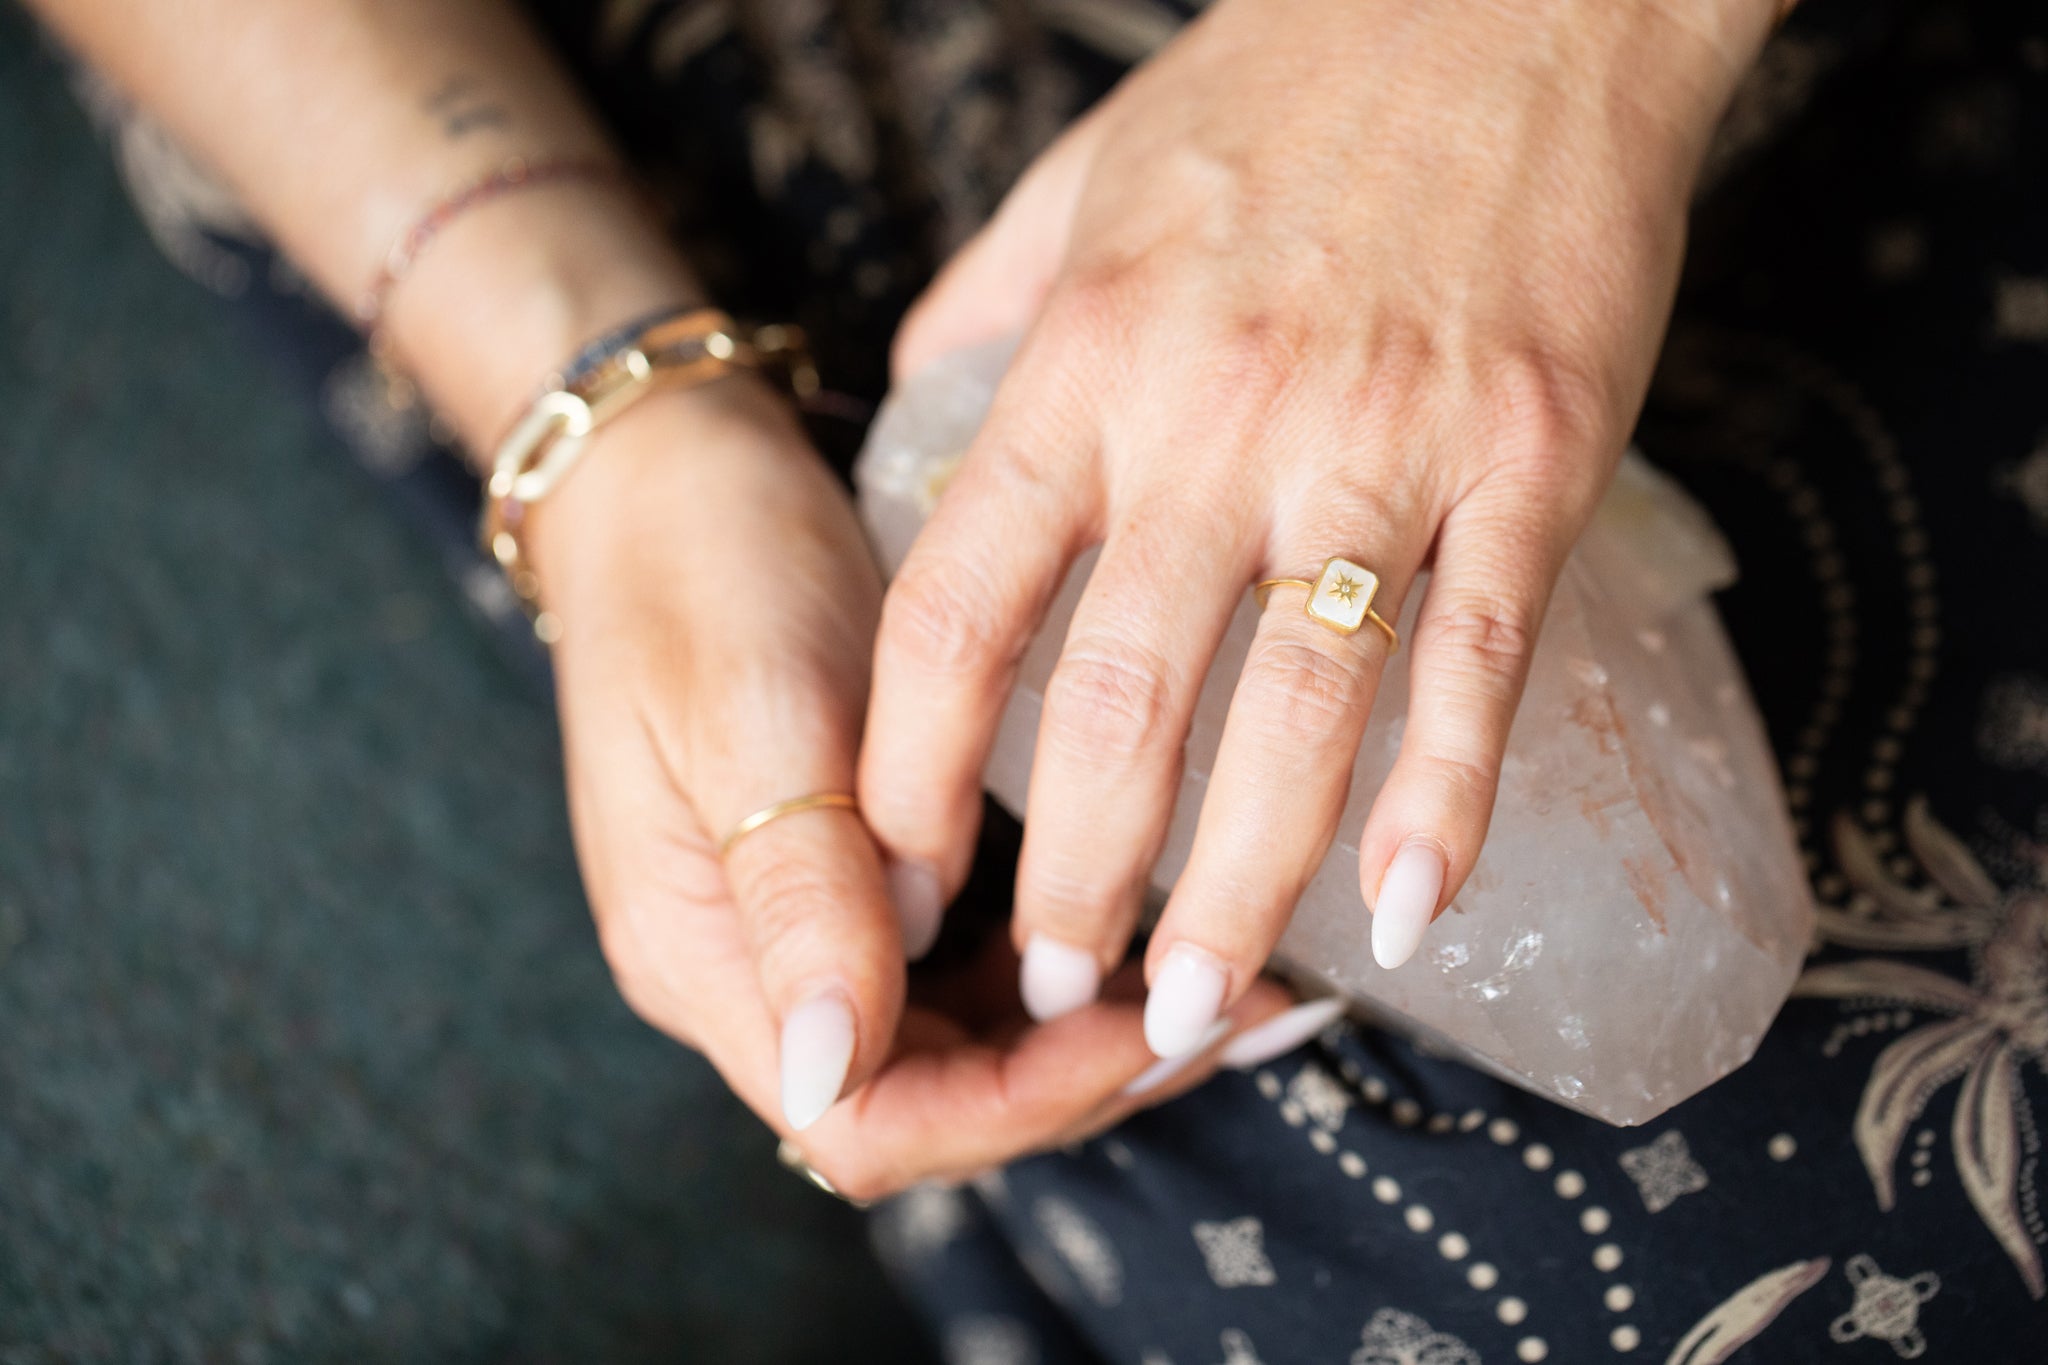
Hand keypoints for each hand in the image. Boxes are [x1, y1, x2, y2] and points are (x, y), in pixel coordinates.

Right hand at [529, 378, 1291, 1198]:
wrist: (670, 472)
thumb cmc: (701, 569)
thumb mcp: (752, 716)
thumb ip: (797, 893)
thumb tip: (834, 1068)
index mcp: (702, 954)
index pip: (863, 1120)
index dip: (1017, 1102)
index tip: (1150, 1021)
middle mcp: (758, 971)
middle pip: (932, 1102)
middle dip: (1086, 1072)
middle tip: (1233, 1007)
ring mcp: (811, 930)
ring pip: (967, 1045)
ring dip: (1093, 1027)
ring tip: (1226, 973)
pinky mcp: (861, 878)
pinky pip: (972, 966)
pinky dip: (1066, 962)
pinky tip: (1155, 917)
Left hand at [861, 0, 1775, 1053]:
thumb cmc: (1286, 84)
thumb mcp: (1088, 185)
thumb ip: (986, 307)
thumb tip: (908, 403)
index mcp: (1087, 364)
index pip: (962, 603)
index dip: (914, 762)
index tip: (899, 871)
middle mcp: (1215, 420)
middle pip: (1118, 696)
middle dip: (1074, 871)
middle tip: (1051, 985)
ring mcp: (1378, 442)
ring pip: (1293, 708)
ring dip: (1241, 881)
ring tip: (1194, 1002)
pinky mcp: (1527, 456)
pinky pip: (1480, 655)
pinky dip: (1447, 794)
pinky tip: (1410, 907)